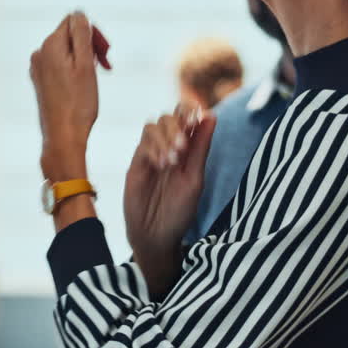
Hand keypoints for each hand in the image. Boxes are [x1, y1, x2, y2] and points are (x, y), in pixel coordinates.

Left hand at [29, 11, 108, 179]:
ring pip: (66, 51)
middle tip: (106, 66)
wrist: (63, 137)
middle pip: (69, 35)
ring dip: (83, 58)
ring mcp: (37, 68)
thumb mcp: (86, 64)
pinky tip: (82, 86)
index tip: (104, 55)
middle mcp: (39, 53)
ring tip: (95, 78)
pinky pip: (59, 64)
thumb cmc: (78, 103)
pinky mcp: (40, 80)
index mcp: (49, 45)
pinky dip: (73, 69)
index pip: (74, 21)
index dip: (93, 34)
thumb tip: (79, 14)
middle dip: (89, 46)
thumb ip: (82, 35)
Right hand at [123, 105, 216, 282]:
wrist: (157, 236)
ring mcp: (150, 155)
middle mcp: (167, 148)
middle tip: (183, 145)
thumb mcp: (195, 178)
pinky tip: (162, 165)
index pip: (187, 118)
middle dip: (177, 125)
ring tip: (173, 161)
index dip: (191, 112)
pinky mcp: (136, 165)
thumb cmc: (179, 211)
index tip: (198, 117)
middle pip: (168, 117)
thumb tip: (211, 116)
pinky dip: (153, 149)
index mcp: (186, 149)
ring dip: (165, 138)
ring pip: (152, 126)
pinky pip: (142, 145)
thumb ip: (201, 148)